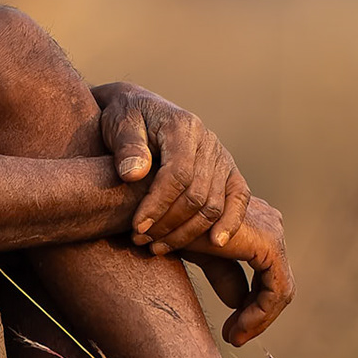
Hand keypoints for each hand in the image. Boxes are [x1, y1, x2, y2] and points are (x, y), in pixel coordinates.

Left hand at [93, 82, 247, 252]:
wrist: (140, 111)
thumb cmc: (125, 118)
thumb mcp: (118, 124)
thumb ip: (126, 147)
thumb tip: (133, 174)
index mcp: (183, 127)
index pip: (178, 174)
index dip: (158, 205)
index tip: (136, 227)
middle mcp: (209, 141)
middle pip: (197, 194)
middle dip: (168, 224)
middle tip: (141, 240)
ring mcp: (222, 157)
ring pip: (214, 204)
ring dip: (187, 232)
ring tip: (157, 246)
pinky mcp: (228, 172)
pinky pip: (239, 199)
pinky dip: (230, 222)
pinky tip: (215, 244)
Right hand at [181, 195, 294, 345]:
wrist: (159, 212)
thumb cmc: (172, 224)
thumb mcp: (204, 254)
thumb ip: (224, 274)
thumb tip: (239, 301)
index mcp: (257, 224)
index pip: (268, 275)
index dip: (254, 307)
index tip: (231, 331)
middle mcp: (271, 223)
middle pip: (277, 283)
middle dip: (258, 316)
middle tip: (234, 338)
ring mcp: (273, 231)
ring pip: (280, 289)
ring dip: (259, 319)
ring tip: (234, 336)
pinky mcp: (269, 244)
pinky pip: (276, 289)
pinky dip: (261, 312)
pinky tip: (239, 328)